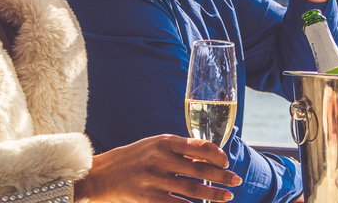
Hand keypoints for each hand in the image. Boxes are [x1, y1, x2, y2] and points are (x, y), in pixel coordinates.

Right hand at [75, 134, 240, 202]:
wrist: (100, 175)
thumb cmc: (132, 158)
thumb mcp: (153, 145)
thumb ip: (177, 149)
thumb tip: (206, 156)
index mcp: (164, 142)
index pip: (197, 146)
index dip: (216, 154)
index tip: (226, 161)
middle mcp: (160, 159)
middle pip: (199, 168)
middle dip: (222, 175)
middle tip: (237, 180)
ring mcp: (154, 179)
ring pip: (192, 189)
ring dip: (213, 194)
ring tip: (228, 196)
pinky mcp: (147, 197)